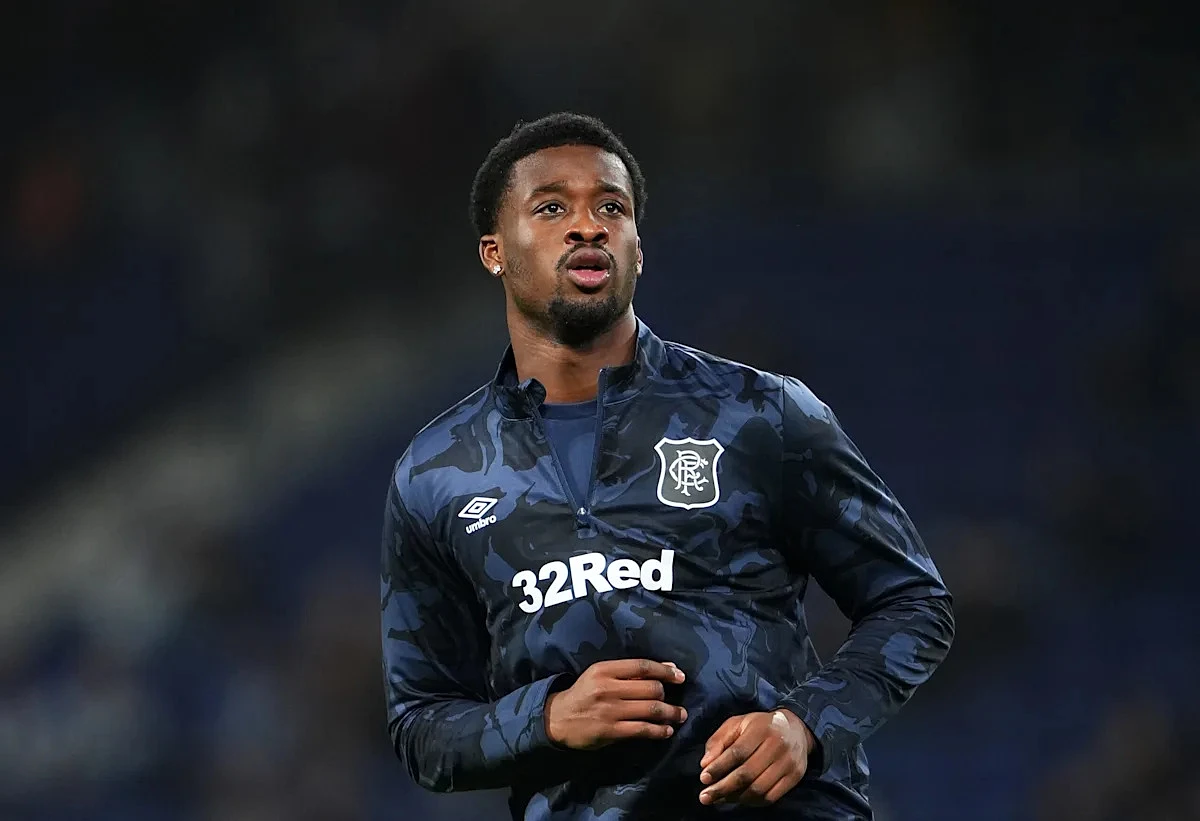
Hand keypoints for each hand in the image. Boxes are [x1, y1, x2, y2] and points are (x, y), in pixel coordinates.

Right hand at [544, 659, 687, 749]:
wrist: (557, 718)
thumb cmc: (584, 693)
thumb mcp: (600, 675)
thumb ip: (629, 672)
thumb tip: (666, 667)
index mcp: (605, 669)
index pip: (642, 666)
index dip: (665, 670)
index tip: (680, 676)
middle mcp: (608, 688)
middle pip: (650, 688)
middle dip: (668, 695)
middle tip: (678, 702)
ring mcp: (610, 710)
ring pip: (650, 709)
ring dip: (670, 713)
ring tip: (680, 716)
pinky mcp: (610, 730)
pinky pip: (642, 729)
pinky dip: (658, 730)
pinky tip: (667, 731)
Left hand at [698, 709, 814, 805]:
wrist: (797, 729)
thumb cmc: (760, 726)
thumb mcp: (737, 724)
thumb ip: (718, 741)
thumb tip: (705, 764)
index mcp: (761, 729)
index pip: (737, 752)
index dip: (719, 767)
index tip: (703, 778)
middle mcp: (777, 746)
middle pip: (747, 773)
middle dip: (723, 788)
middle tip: (705, 797)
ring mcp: (788, 763)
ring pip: (758, 789)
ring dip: (735, 798)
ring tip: (719, 799)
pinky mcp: (794, 777)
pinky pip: (770, 797)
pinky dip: (752, 802)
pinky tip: (739, 799)